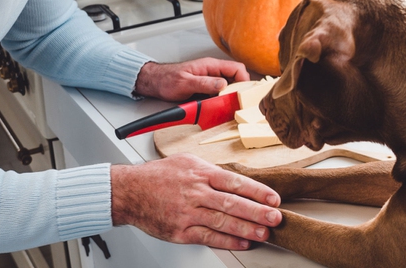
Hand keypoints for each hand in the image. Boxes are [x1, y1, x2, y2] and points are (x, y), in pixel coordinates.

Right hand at [111, 153, 281, 249]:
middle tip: (276, 218)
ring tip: (264, 234)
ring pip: (222, 222)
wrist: (129, 191)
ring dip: (246, 229)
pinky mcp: (179, 231)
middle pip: (232, 203)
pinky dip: (226, 241)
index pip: (235, 182)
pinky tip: (241, 243)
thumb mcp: (187, 162)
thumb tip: (237, 180)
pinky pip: (207, 237)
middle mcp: (196, 192)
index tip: (273, 199)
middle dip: (257, 212)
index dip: (257, 191)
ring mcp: (187, 213)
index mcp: (200, 172)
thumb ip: (211, 171)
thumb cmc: (158, 175)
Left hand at [134, 58, 248, 100]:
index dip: (244, 80)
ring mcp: (210, 80)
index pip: (236, 68)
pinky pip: (220, 93)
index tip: (243, 93)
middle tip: (237, 101)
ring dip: (231, 96)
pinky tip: (220, 106)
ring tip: (229, 105)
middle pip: (236, 78)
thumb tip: (222, 84)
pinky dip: (222, 100)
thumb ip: (204, 83)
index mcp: (210, 65)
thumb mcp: (185, 82)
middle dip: (239, 90)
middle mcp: (213, 71)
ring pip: (229, 86)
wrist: (156, 82)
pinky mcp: (207, 88)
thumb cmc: (167, 79)